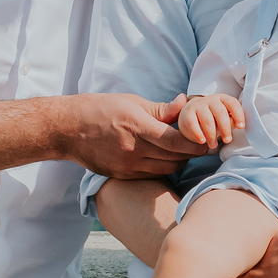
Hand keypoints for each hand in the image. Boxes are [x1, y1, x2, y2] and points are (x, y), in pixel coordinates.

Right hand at [56, 93, 204, 178]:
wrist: (68, 129)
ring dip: (180, 162)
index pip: (174, 141)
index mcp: (136, 127)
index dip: (196, 143)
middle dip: (193, 153)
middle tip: (207, 145)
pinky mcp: (122, 176)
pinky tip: (169, 158)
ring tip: (189, 151)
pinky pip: (152, 175)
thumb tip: (185, 104)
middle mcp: (132, 150)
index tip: (209, 140)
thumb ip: (161, 109)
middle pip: (174, 158)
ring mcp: (126, 166)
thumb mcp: (132, 102)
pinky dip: (164, 168)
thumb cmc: (101, 109)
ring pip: (165, 169)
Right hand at [177, 93, 246, 147]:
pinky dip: (198, 133)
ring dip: (212, 135)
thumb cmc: (212, 119)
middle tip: (227, 140)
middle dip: (225, 128)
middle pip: (220, 113)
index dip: (238, 115)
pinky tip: (202, 141)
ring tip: (213, 145)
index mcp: (222, 99)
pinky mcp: (187, 113)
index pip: (232, 103)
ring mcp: (198, 105)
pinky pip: (193, 124)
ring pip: (208, 120)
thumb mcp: (223, 119)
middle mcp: (211, 99)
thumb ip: (231, 121)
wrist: (190, 116)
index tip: (241, 127)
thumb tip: (236, 124)